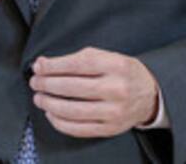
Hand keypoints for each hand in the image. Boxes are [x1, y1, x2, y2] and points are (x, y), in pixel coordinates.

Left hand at [29, 47, 159, 137]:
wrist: (150, 95)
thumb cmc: (123, 72)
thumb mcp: (107, 56)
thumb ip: (77, 59)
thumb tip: (45, 63)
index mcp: (115, 66)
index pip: (77, 65)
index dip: (53, 66)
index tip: (38, 66)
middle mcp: (116, 89)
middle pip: (72, 88)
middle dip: (47, 84)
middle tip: (35, 82)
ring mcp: (113, 112)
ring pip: (73, 110)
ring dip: (50, 104)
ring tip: (39, 97)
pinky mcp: (109, 129)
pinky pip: (79, 129)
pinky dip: (60, 122)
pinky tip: (51, 113)